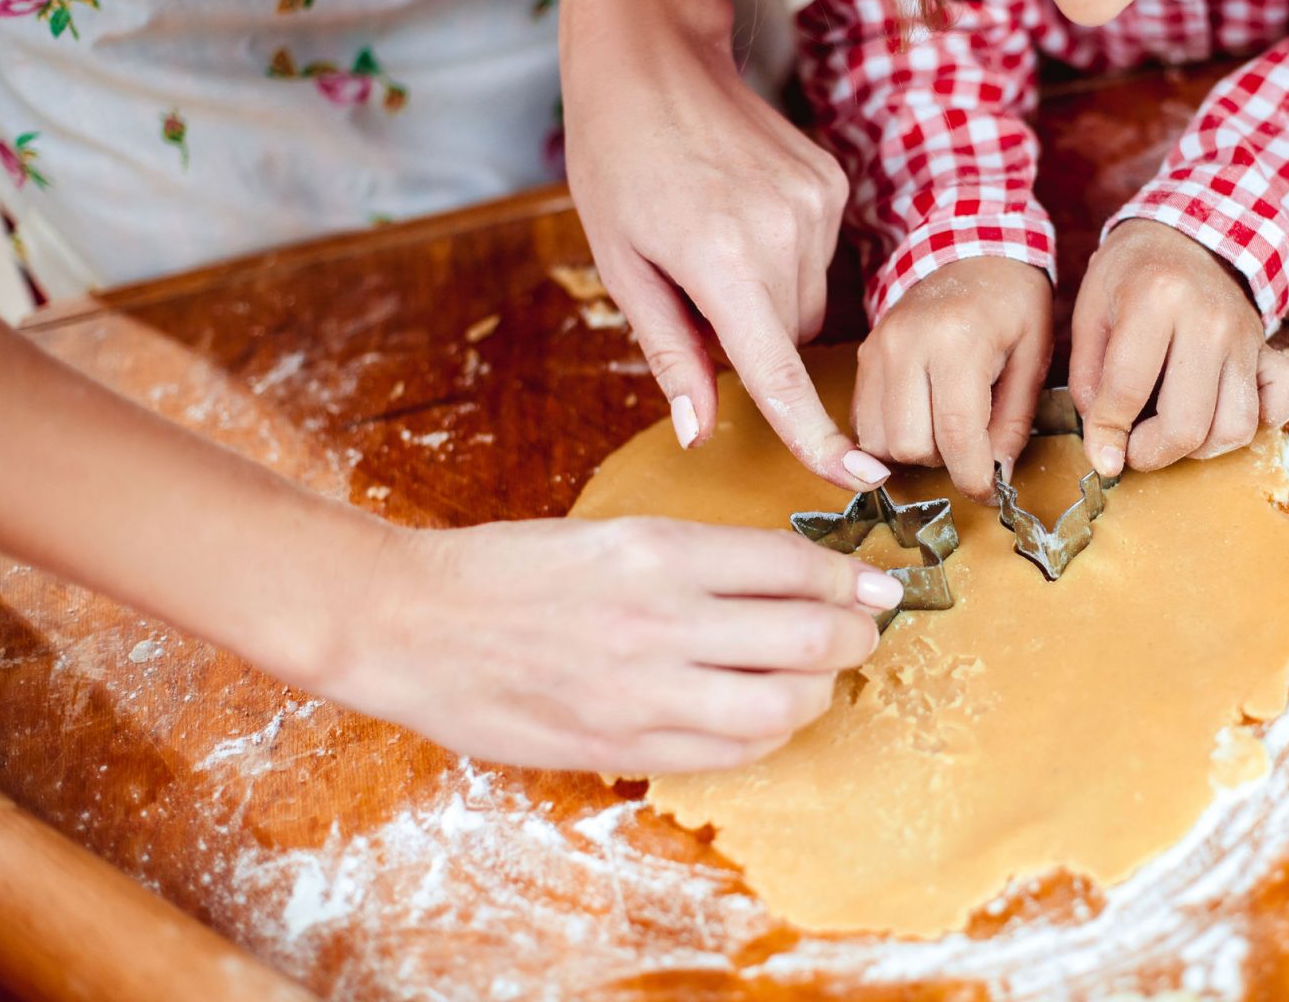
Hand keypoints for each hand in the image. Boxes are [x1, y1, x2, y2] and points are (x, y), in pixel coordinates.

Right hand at [324, 518, 902, 775]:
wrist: (410, 623)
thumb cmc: (507, 570)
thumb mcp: (613, 534)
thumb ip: (702, 560)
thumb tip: (793, 576)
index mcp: (660, 550)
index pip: (797, 565)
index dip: (854, 578)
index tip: (878, 584)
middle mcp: (661, 619)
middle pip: (811, 636)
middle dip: (858, 635)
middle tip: (864, 629)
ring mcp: (642, 691)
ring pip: (782, 706)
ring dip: (819, 692)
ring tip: (816, 678)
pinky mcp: (620, 745)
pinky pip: (728, 753)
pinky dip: (766, 736)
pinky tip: (763, 717)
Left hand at [562, 28, 890, 493]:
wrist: (653, 61)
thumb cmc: (616, 161)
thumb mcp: (622, 266)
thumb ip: (670, 354)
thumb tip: (700, 432)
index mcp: (721, 261)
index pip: (779, 375)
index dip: (817, 438)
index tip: (860, 481)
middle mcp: (782, 234)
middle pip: (790, 339)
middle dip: (751, 336)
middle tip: (694, 286)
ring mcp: (817, 204)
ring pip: (808, 301)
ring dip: (768, 297)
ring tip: (715, 238)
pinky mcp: (832, 183)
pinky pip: (818, 257)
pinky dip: (784, 257)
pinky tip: (743, 211)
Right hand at [854, 258, 1052, 499]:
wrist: (972, 252)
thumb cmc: (1014, 304)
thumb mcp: (1034, 357)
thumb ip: (1015, 421)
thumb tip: (996, 475)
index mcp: (958, 340)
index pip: (957, 433)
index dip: (973, 476)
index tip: (990, 492)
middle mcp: (907, 344)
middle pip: (910, 446)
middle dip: (944, 461)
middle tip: (972, 443)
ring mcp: (878, 348)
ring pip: (879, 442)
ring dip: (915, 451)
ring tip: (945, 426)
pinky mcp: (862, 356)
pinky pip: (863, 423)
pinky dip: (892, 436)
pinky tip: (922, 417)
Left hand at [1070, 220, 1288, 473]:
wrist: (1186, 235)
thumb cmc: (1130, 275)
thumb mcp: (1089, 314)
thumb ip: (1090, 381)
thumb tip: (1105, 445)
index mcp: (1156, 299)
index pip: (1127, 391)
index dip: (1106, 435)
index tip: (1101, 456)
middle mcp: (1209, 319)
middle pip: (1188, 425)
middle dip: (1151, 454)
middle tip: (1132, 447)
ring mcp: (1245, 336)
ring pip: (1236, 428)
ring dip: (1200, 448)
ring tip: (1170, 430)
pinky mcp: (1268, 348)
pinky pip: (1282, 403)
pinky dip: (1259, 423)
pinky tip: (1222, 414)